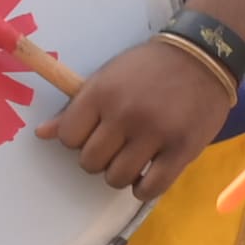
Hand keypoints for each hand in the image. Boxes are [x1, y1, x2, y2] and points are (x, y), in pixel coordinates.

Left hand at [33, 34, 237, 197]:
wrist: (202, 55)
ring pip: (116, 178)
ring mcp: (155, 133)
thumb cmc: (149, 67)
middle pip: (90, 162)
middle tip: (115, 147)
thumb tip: (41, 134)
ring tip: (133, 159)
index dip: (78, 140)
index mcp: (101, 93)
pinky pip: (150, 188)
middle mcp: (125, 114)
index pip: (68, 137)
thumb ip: (76, 108)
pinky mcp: (182, 150)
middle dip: (98, 159)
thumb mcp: (107, 78)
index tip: (93, 134)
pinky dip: (143, 188)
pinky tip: (148, 174)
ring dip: (121, 174)